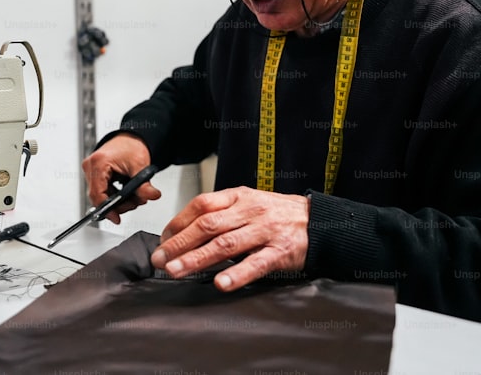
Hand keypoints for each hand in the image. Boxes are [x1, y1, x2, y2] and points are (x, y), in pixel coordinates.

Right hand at [82, 133, 160, 223]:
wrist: (131, 137)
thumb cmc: (132, 145)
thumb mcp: (140, 166)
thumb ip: (144, 185)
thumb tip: (151, 196)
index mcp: (99, 162)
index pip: (98, 194)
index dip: (108, 209)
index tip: (116, 218)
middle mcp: (91, 166)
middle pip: (99, 197)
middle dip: (118, 204)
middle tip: (135, 203)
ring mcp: (91, 170)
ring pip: (101, 196)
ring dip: (118, 200)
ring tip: (134, 196)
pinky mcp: (95, 173)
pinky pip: (103, 191)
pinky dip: (115, 195)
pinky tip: (127, 191)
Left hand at [150, 187, 308, 291]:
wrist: (320, 221)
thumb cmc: (279, 214)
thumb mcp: (249, 203)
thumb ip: (222, 213)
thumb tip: (187, 230)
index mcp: (239, 197)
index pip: (201, 205)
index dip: (178, 222)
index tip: (163, 239)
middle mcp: (249, 211)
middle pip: (208, 225)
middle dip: (180, 243)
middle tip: (160, 259)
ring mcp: (265, 231)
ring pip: (226, 244)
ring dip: (197, 258)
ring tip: (177, 271)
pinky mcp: (280, 252)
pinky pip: (256, 264)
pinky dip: (237, 274)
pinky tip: (222, 283)